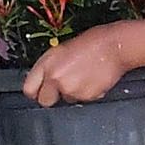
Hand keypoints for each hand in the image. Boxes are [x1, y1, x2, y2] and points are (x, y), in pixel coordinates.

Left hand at [19, 24, 138, 105]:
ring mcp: (70, 88)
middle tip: (65, 86)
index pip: (29, 89)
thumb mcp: (62, 51)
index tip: (42, 91)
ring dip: (74, 93)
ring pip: (66, 101)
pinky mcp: (85, 96)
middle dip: (53, 97)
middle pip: (45, 101)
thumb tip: (45, 83)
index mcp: (46, 63)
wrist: (115, 46)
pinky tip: (93, 80)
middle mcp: (55, 77)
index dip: (36, 92)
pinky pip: (83, 100)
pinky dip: (88, 94)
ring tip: (84, 76)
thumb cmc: (91, 43)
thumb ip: (50, 68)